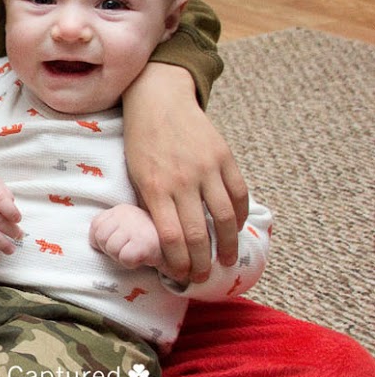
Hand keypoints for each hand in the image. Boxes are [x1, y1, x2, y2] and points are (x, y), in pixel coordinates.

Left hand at [89, 204, 165, 270]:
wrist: (181, 244)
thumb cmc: (150, 239)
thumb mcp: (128, 226)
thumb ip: (112, 226)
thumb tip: (94, 240)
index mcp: (121, 209)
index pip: (96, 226)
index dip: (103, 241)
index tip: (121, 244)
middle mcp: (127, 214)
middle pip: (100, 238)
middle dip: (111, 250)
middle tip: (130, 249)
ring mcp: (137, 226)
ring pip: (111, 249)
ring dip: (122, 257)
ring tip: (137, 253)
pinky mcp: (145, 242)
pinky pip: (125, 259)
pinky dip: (132, 263)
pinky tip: (143, 258)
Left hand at [123, 63, 247, 281]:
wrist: (158, 100)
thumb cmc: (142, 142)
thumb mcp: (137, 175)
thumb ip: (153, 204)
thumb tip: (166, 240)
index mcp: (155, 188)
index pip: (171, 237)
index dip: (179, 262)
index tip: (181, 275)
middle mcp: (182, 180)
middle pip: (199, 233)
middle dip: (202, 262)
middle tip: (202, 276)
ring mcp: (206, 168)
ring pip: (225, 217)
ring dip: (228, 244)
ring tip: (227, 260)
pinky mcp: (224, 156)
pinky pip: (239, 192)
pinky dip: (241, 214)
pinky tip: (237, 227)